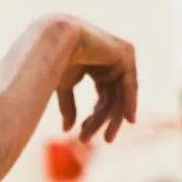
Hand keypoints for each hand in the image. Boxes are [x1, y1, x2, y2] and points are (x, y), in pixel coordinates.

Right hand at [56, 19, 137, 143]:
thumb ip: (68, 106)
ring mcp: (119, 55)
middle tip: (103, 140)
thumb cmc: (51, 61)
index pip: (102, 96)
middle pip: (112, 97)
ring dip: (113, 117)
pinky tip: (128, 120)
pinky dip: (129, 102)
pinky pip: (130, 83)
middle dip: (104, 120)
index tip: (85, 135)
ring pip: (120, 94)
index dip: (96, 117)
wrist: (53, 41)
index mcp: (94, 65)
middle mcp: (108, 60)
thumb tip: (67, 131)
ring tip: (107, 138)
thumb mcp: (62, 88)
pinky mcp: (125, 53)